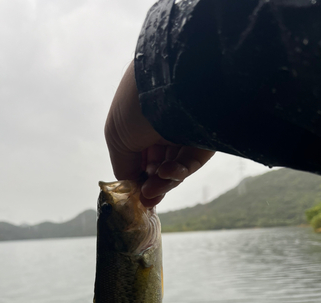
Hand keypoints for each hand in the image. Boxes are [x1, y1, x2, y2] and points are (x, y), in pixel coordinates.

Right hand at [104, 61, 214, 206]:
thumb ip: (123, 166)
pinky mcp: (204, 140)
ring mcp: (184, 133)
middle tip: (144, 198)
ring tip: (151, 192)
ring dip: (161, 183)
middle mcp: (162, 125)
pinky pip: (190, 163)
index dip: (135, 174)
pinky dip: (177, 173)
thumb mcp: (117, 138)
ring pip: (172, 168)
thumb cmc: (136, 105)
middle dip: (148, 183)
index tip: (132, 192)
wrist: (172, 85)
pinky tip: (165, 174)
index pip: (138, 153)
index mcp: (140, 119)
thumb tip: (131, 189)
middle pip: (156, 164)